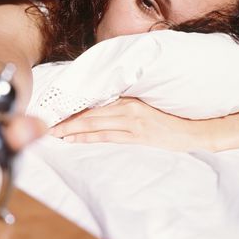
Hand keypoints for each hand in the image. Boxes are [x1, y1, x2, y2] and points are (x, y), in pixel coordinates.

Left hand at [49, 97, 209, 150]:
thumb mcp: (143, 104)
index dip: (71, 108)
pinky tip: (72, 140)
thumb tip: (95, 105)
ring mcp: (131, 123)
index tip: (54, 111)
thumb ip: (120, 103)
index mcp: (127, 98)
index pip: (92, 103)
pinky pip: (105, 137)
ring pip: (93, 125)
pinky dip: (86, 138)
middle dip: (65, 119)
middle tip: (46, 123)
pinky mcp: (136, 136)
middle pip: (88, 114)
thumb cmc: (166, 117)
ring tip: (53, 133)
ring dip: (71, 129)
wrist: (192, 131)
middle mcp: (126, 108)